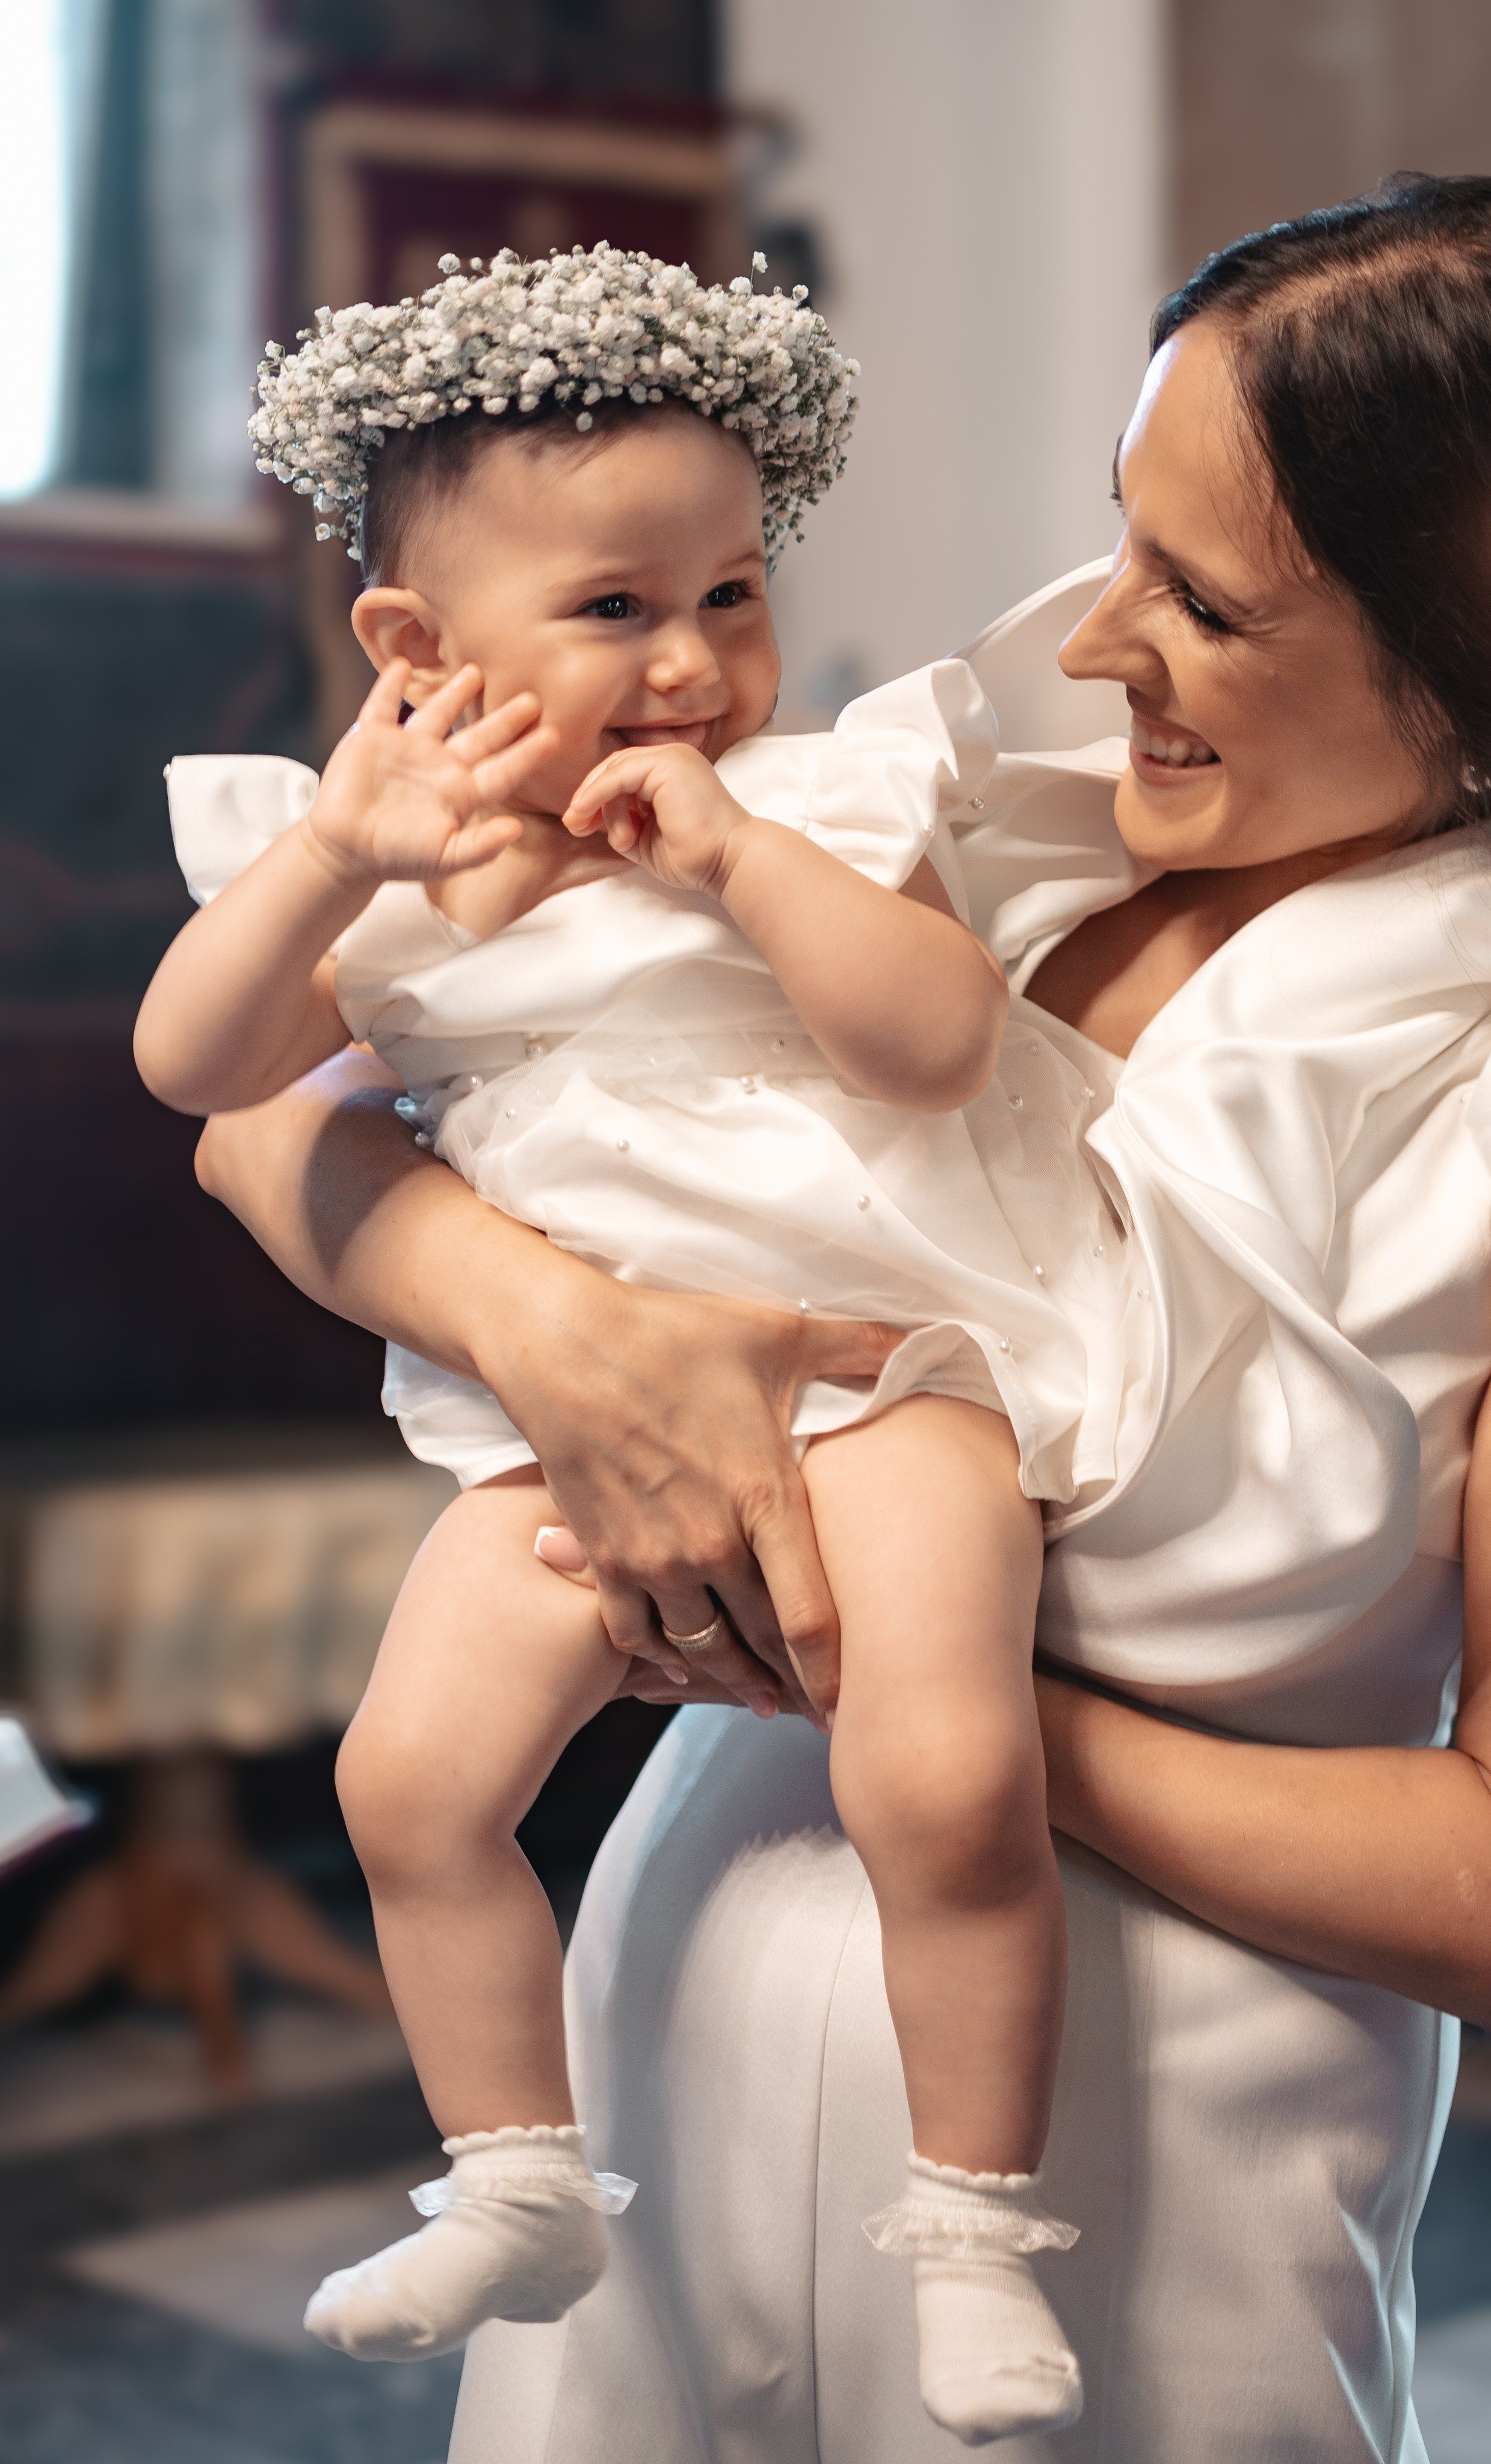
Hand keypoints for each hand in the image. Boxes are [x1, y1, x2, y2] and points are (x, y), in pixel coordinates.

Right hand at [303, 660, 558, 886]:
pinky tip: (403, 665)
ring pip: (436, 713)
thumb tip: (515, 830)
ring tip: (475, 670)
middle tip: (531, 698)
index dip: (527, 754)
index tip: (554, 736)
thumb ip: (480, 847)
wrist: (346, 852)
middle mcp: (439, 766)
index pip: (502, 769)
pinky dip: (390, 684)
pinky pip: (382, 705)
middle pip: (480, 736)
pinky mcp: (372, 739)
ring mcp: (407, 750)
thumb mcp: (443, 858)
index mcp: (460, 793)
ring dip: (454, 692)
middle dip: (505, 718)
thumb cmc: (397, 859)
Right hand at [477, 1273, 901, 1722]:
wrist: (563, 1346)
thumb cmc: (673, 1334)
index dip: (835, 1673)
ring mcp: (654, 1558)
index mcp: (763, 1498)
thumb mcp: (776, 1334)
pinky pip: (637, 1633)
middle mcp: (711, 1544)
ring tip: (760, 1701)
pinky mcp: (605, 1557)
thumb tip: (921, 1336)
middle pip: (762, 1641)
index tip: (853, 1707)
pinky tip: (683, 1669)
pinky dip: (663, 1658)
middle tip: (820, 1714)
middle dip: (793, 1682)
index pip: (810, 1615)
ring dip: (733, 1677)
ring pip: (703, 1646)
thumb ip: (856, 1345)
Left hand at [561, 741, 756, 896]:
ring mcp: (671, 757)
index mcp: (671, 772)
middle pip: (614, 767)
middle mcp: (672, 757)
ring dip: (600, 805)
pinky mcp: (667, 765)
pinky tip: (587, 814)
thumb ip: (620, 821)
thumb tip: (587, 815)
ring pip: (614, 771)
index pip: (622, 773)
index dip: (597, 796)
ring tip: (611, 836)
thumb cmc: (695, 857)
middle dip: (589, 796)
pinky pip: (618, 775)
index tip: (580, 824)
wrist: (728, 862)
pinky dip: (598, 795)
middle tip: (573, 824)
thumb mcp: (645, 837)